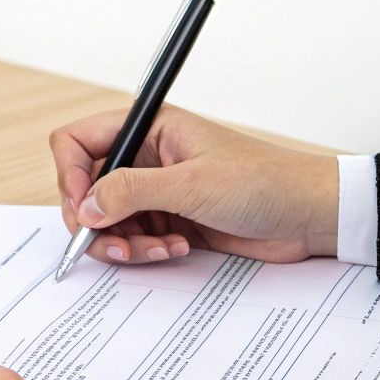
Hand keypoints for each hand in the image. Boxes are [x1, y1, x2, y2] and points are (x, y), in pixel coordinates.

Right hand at [50, 105, 338, 264]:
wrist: (310, 215)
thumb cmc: (264, 183)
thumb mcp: (191, 185)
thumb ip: (130, 192)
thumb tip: (84, 208)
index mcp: (148, 129)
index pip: (78, 141)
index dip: (70, 175)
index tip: (82, 208)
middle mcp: (145, 157)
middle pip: (86, 188)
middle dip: (96, 222)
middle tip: (116, 245)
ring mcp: (156, 190)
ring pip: (107, 220)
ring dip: (124, 242)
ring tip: (158, 250)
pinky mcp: (169, 219)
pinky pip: (133, 238)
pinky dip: (145, 250)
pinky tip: (175, 248)